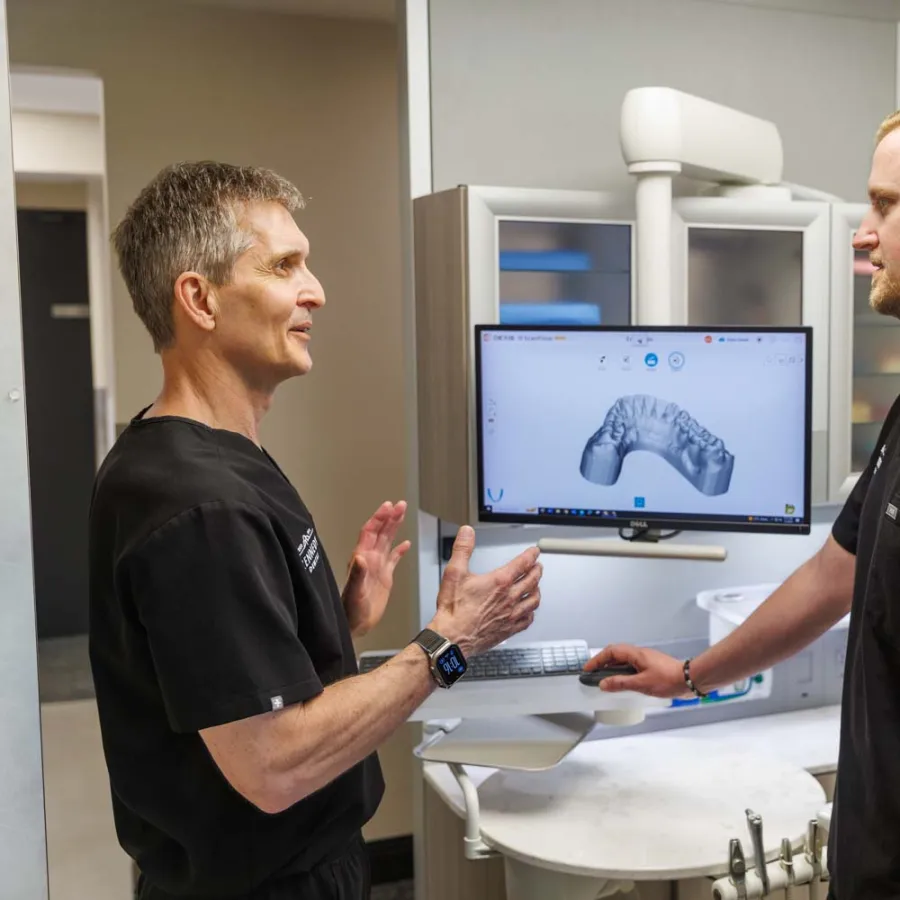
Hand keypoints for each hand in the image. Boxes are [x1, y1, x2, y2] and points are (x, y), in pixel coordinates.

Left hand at [342, 501, 411, 637]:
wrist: (354, 625)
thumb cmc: (350, 610)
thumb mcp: (354, 592)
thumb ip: (358, 574)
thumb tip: (361, 557)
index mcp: (362, 558)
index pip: (370, 532)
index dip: (379, 518)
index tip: (388, 506)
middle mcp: (370, 559)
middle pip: (381, 532)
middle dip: (389, 517)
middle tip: (400, 504)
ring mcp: (378, 567)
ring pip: (387, 541)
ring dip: (394, 527)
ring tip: (402, 513)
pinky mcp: (385, 577)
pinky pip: (393, 559)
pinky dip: (400, 550)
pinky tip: (406, 544)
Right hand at [428, 525, 541, 656]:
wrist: (452, 638)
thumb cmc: (453, 609)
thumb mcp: (454, 573)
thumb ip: (462, 549)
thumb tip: (467, 533)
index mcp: (499, 582)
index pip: (522, 563)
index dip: (531, 555)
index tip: (534, 552)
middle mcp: (509, 598)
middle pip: (532, 581)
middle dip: (537, 570)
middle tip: (538, 566)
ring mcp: (511, 614)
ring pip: (534, 600)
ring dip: (537, 590)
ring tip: (536, 586)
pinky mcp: (509, 630)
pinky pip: (528, 620)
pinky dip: (531, 613)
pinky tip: (528, 612)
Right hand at [583, 644, 690, 697]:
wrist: (690, 680)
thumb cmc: (668, 680)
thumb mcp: (642, 684)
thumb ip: (621, 683)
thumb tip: (603, 683)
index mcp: (635, 654)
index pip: (610, 652)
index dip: (597, 660)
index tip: (588, 669)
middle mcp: (639, 653)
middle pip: (615, 653)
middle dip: (602, 661)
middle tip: (594, 673)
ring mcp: (646, 659)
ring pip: (623, 659)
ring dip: (612, 667)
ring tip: (605, 678)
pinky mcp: (651, 665)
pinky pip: (631, 665)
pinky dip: (622, 671)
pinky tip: (623, 681)